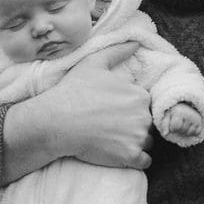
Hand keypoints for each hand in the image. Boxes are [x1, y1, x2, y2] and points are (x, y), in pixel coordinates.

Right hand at [3, 39, 150, 179]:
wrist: (55, 122)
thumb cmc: (73, 92)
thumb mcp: (93, 64)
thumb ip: (118, 51)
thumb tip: (136, 42)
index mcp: (139, 95)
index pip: (145, 105)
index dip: (130, 109)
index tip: (113, 112)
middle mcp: (144, 116)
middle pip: (147, 124)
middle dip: (134, 126)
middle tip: (111, 126)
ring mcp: (138, 138)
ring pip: (147, 142)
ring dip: (135, 142)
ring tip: (112, 140)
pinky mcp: (130, 156)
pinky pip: (144, 161)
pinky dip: (136, 159)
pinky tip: (120, 154)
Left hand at [162, 102, 203, 142]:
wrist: (187, 105)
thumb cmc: (175, 111)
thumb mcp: (167, 115)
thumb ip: (165, 124)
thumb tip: (165, 134)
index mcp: (179, 112)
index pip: (175, 128)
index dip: (172, 128)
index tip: (172, 123)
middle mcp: (189, 115)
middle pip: (182, 131)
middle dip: (179, 130)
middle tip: (179, 122)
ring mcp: (196, 119)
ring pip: (189, 133)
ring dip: (185, 132)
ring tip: (184, 124)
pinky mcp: (201, 122)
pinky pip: (196, 133)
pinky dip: (192, 132)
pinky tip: (189, 126)